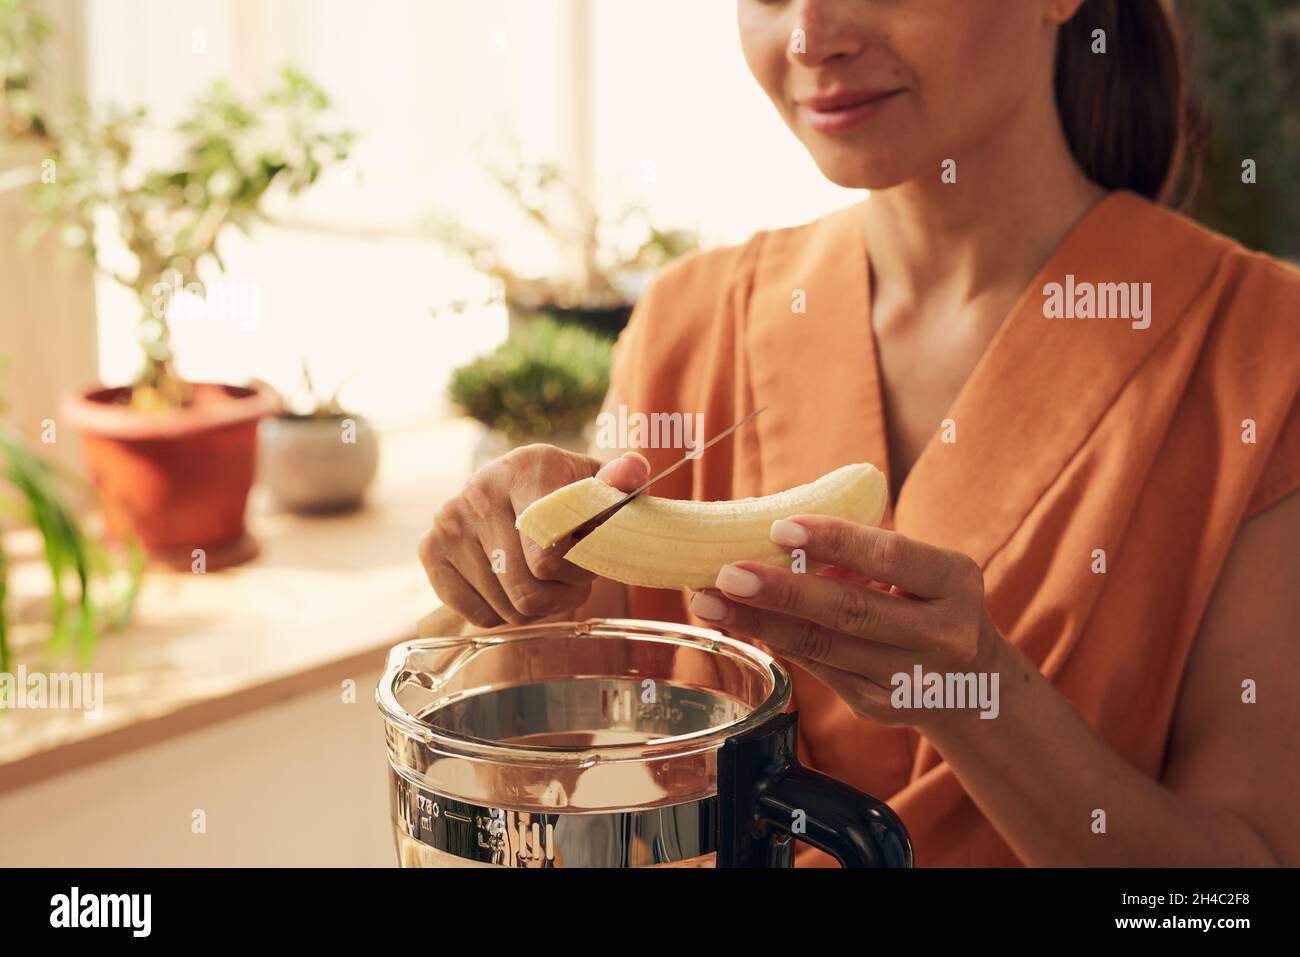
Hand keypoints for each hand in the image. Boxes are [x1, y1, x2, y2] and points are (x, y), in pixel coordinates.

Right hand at [419, 446, 648, 626]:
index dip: (578, 573)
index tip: (591, 560)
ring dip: (537, 608)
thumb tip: (632, 471)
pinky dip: (504, 613)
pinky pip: (479, 616)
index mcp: (526, 468)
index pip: (549, 554)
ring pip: (507, 609)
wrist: (518, 487)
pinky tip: (512, 583)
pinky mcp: (430, 550)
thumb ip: (623, 481)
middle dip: (562, 596)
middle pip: (528, 592)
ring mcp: (449, 521)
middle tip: (573, 580)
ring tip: (544, 578)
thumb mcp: (601, 486)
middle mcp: (479, 490)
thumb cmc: (569, 495)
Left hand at [688, 515, 1007, 728]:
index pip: (891, 557)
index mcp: (955, 583)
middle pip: (850, 610)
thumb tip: (772, 528)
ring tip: (710, 601)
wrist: (973, 682)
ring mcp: (909, 678)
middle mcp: (941, 635)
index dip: (835, 541)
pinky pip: (817, 668)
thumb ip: (864, 552)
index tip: (780, 527)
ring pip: (823, 647)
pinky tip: (741, 624)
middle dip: (781, 591)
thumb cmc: (930, 602)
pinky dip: (776, 642)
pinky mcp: (879, 705)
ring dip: (759, 622)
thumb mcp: (922, 570)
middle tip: (726, 573)